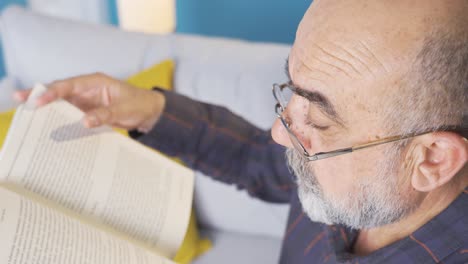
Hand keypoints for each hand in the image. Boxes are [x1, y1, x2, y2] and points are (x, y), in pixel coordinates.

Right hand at [14, 73, 164, 130]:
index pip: (69, 85)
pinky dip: (60, 119)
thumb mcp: (124, 110)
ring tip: (28, 117)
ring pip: (62, 103)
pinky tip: (48, 127)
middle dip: (41, 96)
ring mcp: (86, 101)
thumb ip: (105, 115)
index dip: (53, 91)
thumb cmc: (140, 105)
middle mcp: (87, 89)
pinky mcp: (88, 111)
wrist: (150, 112)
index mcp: (96, 82)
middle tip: (19, 101)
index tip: (38, 99)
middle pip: (60, 91)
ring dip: (47, 109)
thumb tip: (84, 121)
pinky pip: (71, 115)